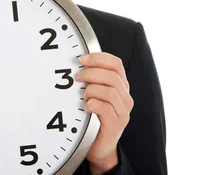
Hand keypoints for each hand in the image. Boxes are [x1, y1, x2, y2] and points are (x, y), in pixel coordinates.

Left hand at [76, 53, 133, 172]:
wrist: (98, 145)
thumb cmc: (93, 117)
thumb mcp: (94, 94)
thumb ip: (92, 80)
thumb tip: (76, 64)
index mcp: (120, 86)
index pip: (116, 63)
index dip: (99, 58)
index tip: (82, 58)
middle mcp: (125, 97)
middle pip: (112, 75)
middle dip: (91, 72)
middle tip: (77, 77)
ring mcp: (123, 111)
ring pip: (110, 91)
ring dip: (91, 90)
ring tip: (82, 96)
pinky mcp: (116, 124)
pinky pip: (105, 108)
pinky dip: (92, 104)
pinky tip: (86, 108)